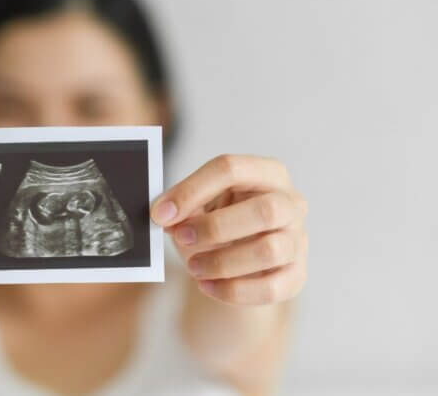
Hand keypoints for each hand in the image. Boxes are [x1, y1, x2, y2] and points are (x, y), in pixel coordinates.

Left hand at [151, 155, 307, 304]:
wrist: (240, 262)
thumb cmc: (219, 223)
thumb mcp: (199, 207)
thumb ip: (184, 207)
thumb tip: (164, 214)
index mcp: (266, 173)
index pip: (231, 169)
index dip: (191, 190)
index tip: (161, 213)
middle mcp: (290, 203)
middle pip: (264, 210)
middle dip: (215, 227)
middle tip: (181, 238)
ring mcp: (298, 240)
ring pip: (269, 251)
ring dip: (222, 262)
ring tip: (193, 267)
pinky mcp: (297, 275)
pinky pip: (270, 287)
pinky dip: (233, 290)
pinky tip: (207, 286)